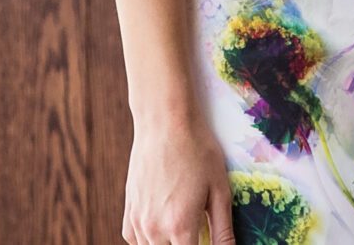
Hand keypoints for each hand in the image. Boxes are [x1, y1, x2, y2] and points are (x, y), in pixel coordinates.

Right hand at [123, 116, 234, 244]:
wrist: (165, 121)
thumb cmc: (197, 151)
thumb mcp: (219, 191)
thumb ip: (223, 231)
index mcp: (180, 228)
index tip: (206, 240)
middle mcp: (154, 229)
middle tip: (197, 231)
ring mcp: (138, 220)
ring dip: (166, 244)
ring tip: (181, 230)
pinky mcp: (129, 208)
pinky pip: (133, 239)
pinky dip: (147, 240)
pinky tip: (161, 227)